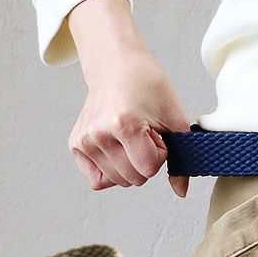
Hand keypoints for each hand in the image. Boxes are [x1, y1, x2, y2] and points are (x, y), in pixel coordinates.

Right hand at [68, 0, 188, 195]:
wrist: (115, 64)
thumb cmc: (146, 86)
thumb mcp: (175, 118)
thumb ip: (182, 157)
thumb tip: (180, 192)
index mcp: (124, 124)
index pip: (149, 168)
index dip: (159, 154)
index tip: (155, 133)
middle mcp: (98, 134)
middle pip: (134, 179)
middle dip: (145, 161)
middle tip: (143, 134)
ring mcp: (84, 141)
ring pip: (118, 181)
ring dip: (130, 166)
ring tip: (130, 138)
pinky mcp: (75, 145)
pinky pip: (97, 181)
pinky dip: (111, 172)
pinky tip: (116, 151)